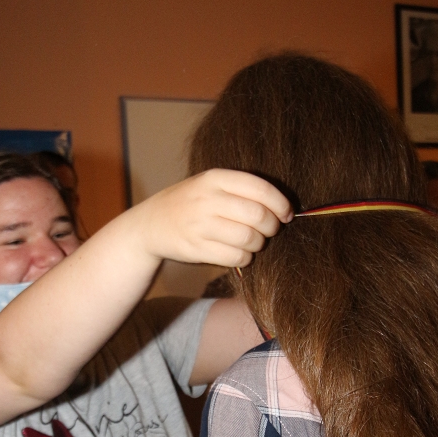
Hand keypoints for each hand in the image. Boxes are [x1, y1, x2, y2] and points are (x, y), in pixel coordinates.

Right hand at [134, 169, 292, 268]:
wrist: (150, 224)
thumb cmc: (190, 203)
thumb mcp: (209, 185)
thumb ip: (240, 190)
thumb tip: (283, 207)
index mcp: (214, 178)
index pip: (259, 188)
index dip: (280, 203)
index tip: (287, 213)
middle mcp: (207, 200)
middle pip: (258, 215)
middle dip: (272, 226)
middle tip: (270, 229)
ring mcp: (199, 225)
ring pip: (249, 238)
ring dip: (259, 244)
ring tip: (254, 241)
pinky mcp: (196, 248)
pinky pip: (235, 257)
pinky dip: (246, 258)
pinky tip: (241, 253)